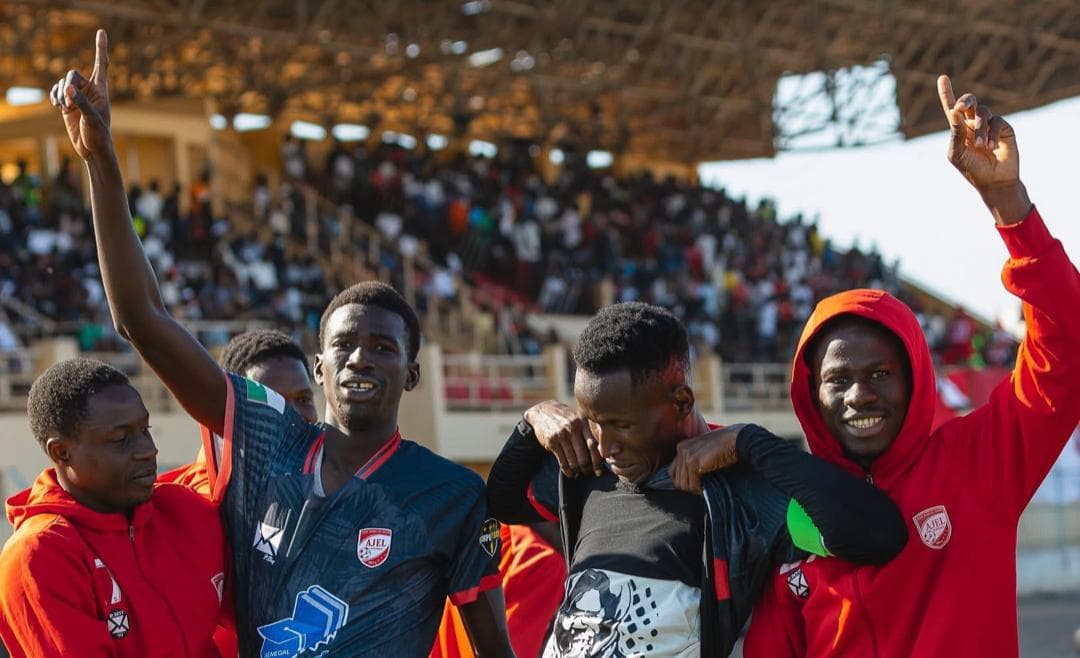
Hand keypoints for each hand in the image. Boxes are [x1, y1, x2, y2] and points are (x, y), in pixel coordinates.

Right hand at [50, 29, 111, 160]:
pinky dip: (54, 96)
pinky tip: (57, 106)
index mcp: (102, 90)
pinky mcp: (68, 103)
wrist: (92, 149)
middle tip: (69, 104)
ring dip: (60, 94)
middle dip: (67, 85)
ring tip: (66, 109)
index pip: (102, 65)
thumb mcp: (92, 119)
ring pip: (62, 83)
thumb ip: (81, 103)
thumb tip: (68, 89)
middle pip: (73, 73)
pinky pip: (56, 91)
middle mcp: (90, 90)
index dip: (100, 48)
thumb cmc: (99, 135)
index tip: (101, 32)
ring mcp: (78, 96)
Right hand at [524, 400, 603, 477]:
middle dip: (587, 468)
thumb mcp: (578, 419)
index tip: (599, 470)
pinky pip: (562, 462)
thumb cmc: (565, 418)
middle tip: (588, 472)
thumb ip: (588, 431)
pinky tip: (570, 473)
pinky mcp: (552, 441)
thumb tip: (601, 452)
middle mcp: (573, 428)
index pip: (594, 445)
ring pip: (573, 461)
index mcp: (583, 422)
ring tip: (578, 473)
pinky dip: (567, 471)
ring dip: (577, 470)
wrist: (543, 411)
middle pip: (584, 456)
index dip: (598, 460)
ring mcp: (561, 435)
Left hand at [669, 424, 743, 494]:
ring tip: (707, 487)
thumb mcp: (704, 453)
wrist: (737, 440)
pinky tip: (709, 485)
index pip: (673, 472)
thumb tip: (689, 483)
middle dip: (691, 487)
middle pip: (677, 480)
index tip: (698, 485)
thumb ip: (695, 462)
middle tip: (704, 488)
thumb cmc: (725, 448)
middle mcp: (681, 449)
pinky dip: (701, 489)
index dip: (685, 482)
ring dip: (696, 489)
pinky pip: (692, 484)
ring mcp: (686, 455)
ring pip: (684, 484)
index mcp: (682, 447)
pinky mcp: (693, 461)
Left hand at [937, 74, 1029, 223]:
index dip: (946, 93)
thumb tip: (954, 110)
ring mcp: (989, 124)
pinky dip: (992, 133)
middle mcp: (973, 123)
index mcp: (959, 129)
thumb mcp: (958, 153)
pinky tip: (991, 147)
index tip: (942, 78)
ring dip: (979, 129)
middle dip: (965, 100)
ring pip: (982, 112)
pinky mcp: (1004, 128)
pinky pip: (997, 121)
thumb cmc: (972, 169)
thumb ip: (955, 132)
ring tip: (981, 147)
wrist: (994, 181)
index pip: (951, 108)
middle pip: (969, 102)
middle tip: (961, 107)